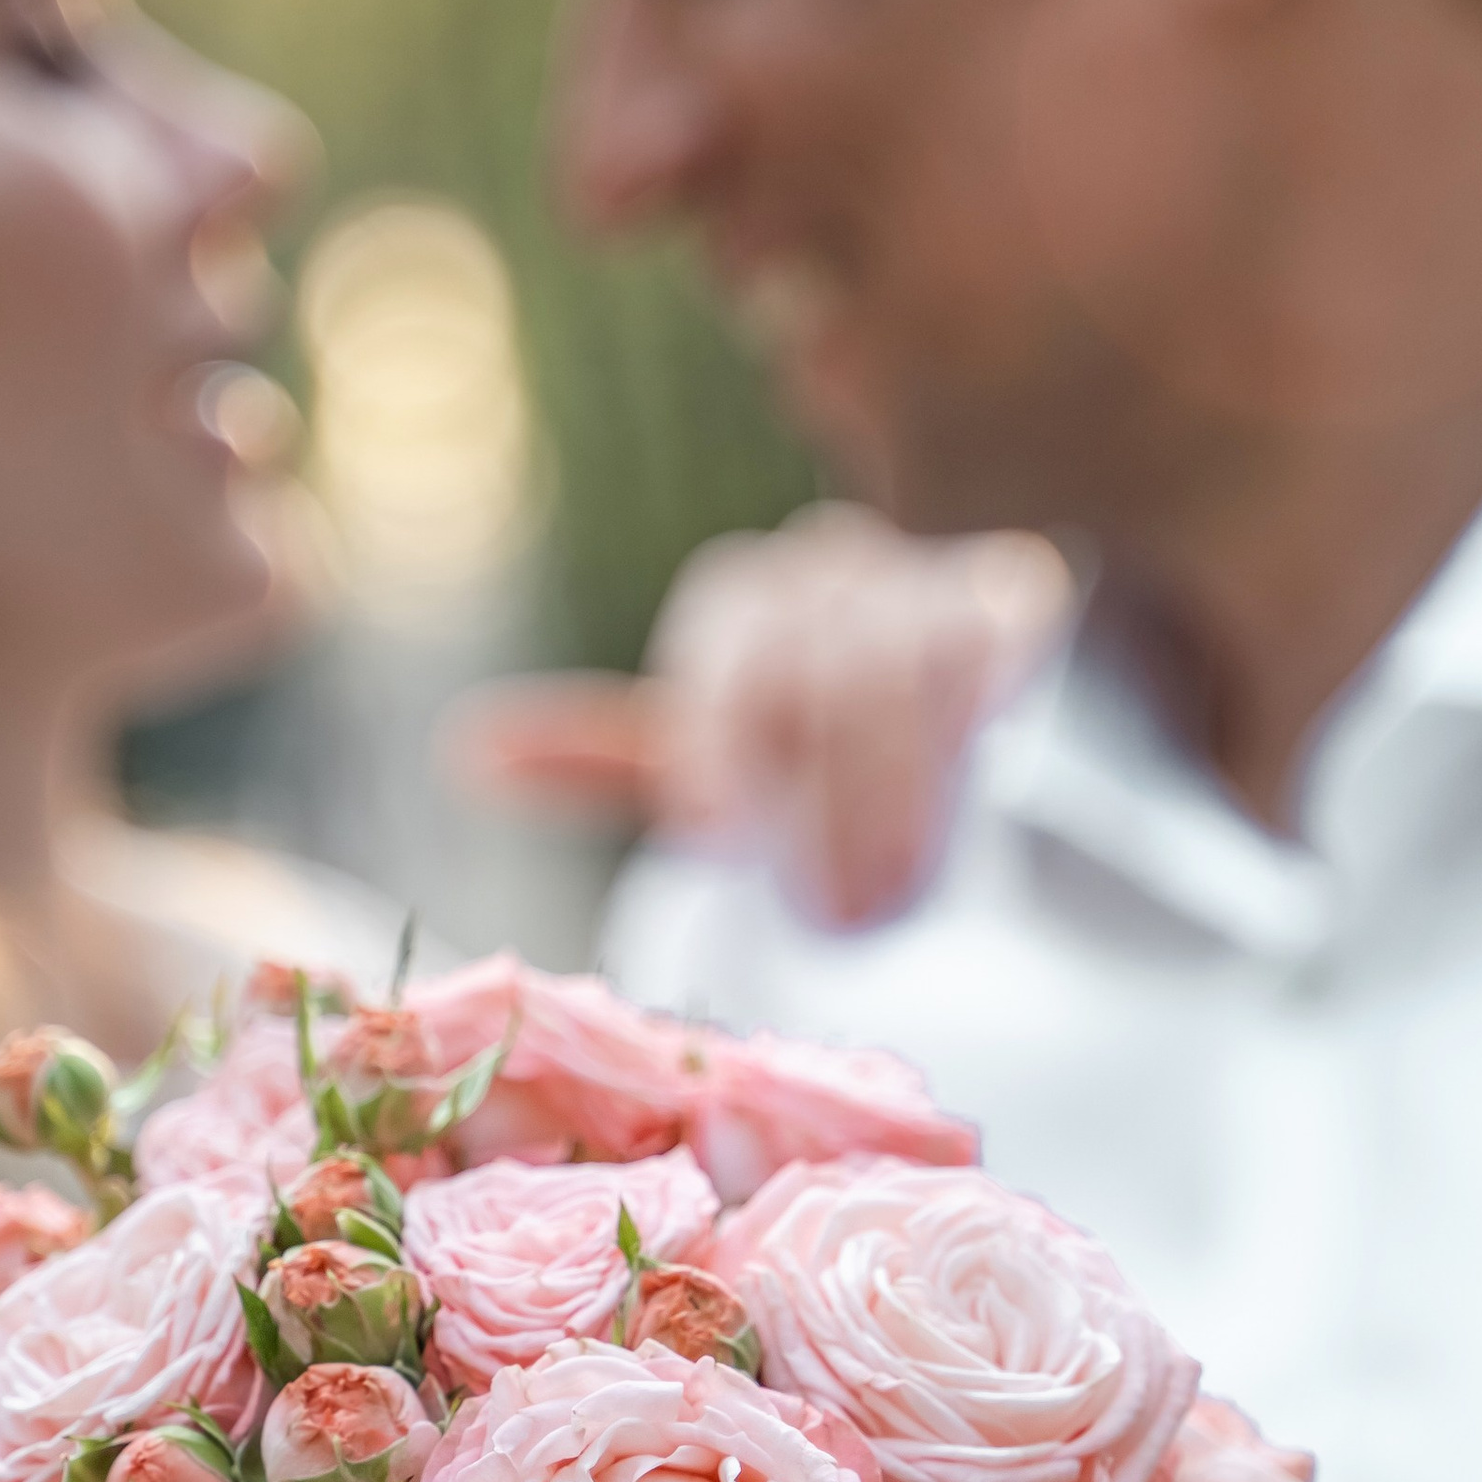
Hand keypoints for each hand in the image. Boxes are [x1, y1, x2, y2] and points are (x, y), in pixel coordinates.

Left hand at [445, 507, 1070, 929]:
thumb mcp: (703, 775)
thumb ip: (600, 761)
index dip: (726, 748)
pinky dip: (992, 696)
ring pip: (915, 658)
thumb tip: (465, 754)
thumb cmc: (800, 770)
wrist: (932, 735)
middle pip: (828, 665)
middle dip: (832, 797)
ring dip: (906, 784)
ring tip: (897, 888)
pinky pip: (1002, 642)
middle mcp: (831, 567)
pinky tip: (988, 750)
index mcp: (744, 602)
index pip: (735, 661)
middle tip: (834, 914)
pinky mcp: (1017, 602)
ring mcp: (926, 575)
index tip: (721, 835)